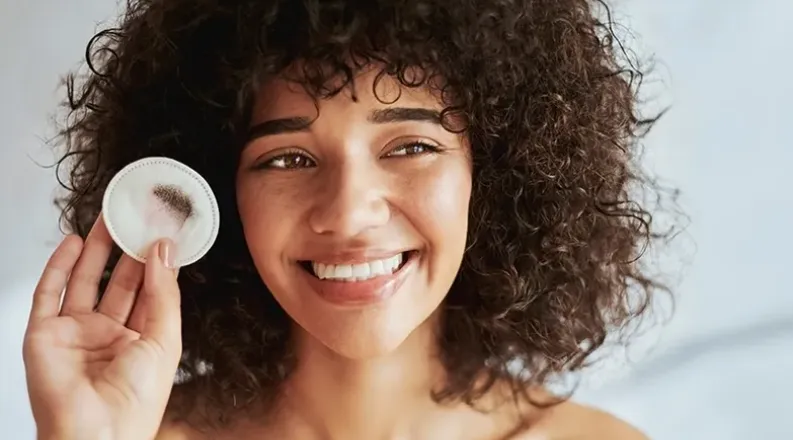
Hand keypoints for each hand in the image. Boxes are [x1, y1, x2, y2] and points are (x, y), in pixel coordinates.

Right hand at [22, 216, 182, 439]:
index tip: (163, 232)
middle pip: (118, 283)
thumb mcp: (164, 340)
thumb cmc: (135, 402)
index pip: (149, 292)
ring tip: (109, 219)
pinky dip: (58, 267)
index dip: (155, 263)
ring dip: (96, 251)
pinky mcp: (44, 336)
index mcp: (141, 341)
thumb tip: (163, 251)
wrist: (96, 435)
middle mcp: (107, 336)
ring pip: (84, 282)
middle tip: (136, 219)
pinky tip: (73, 243)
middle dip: (126, 251)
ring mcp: (75, 335)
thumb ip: (164, 294)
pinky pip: (49, 294)